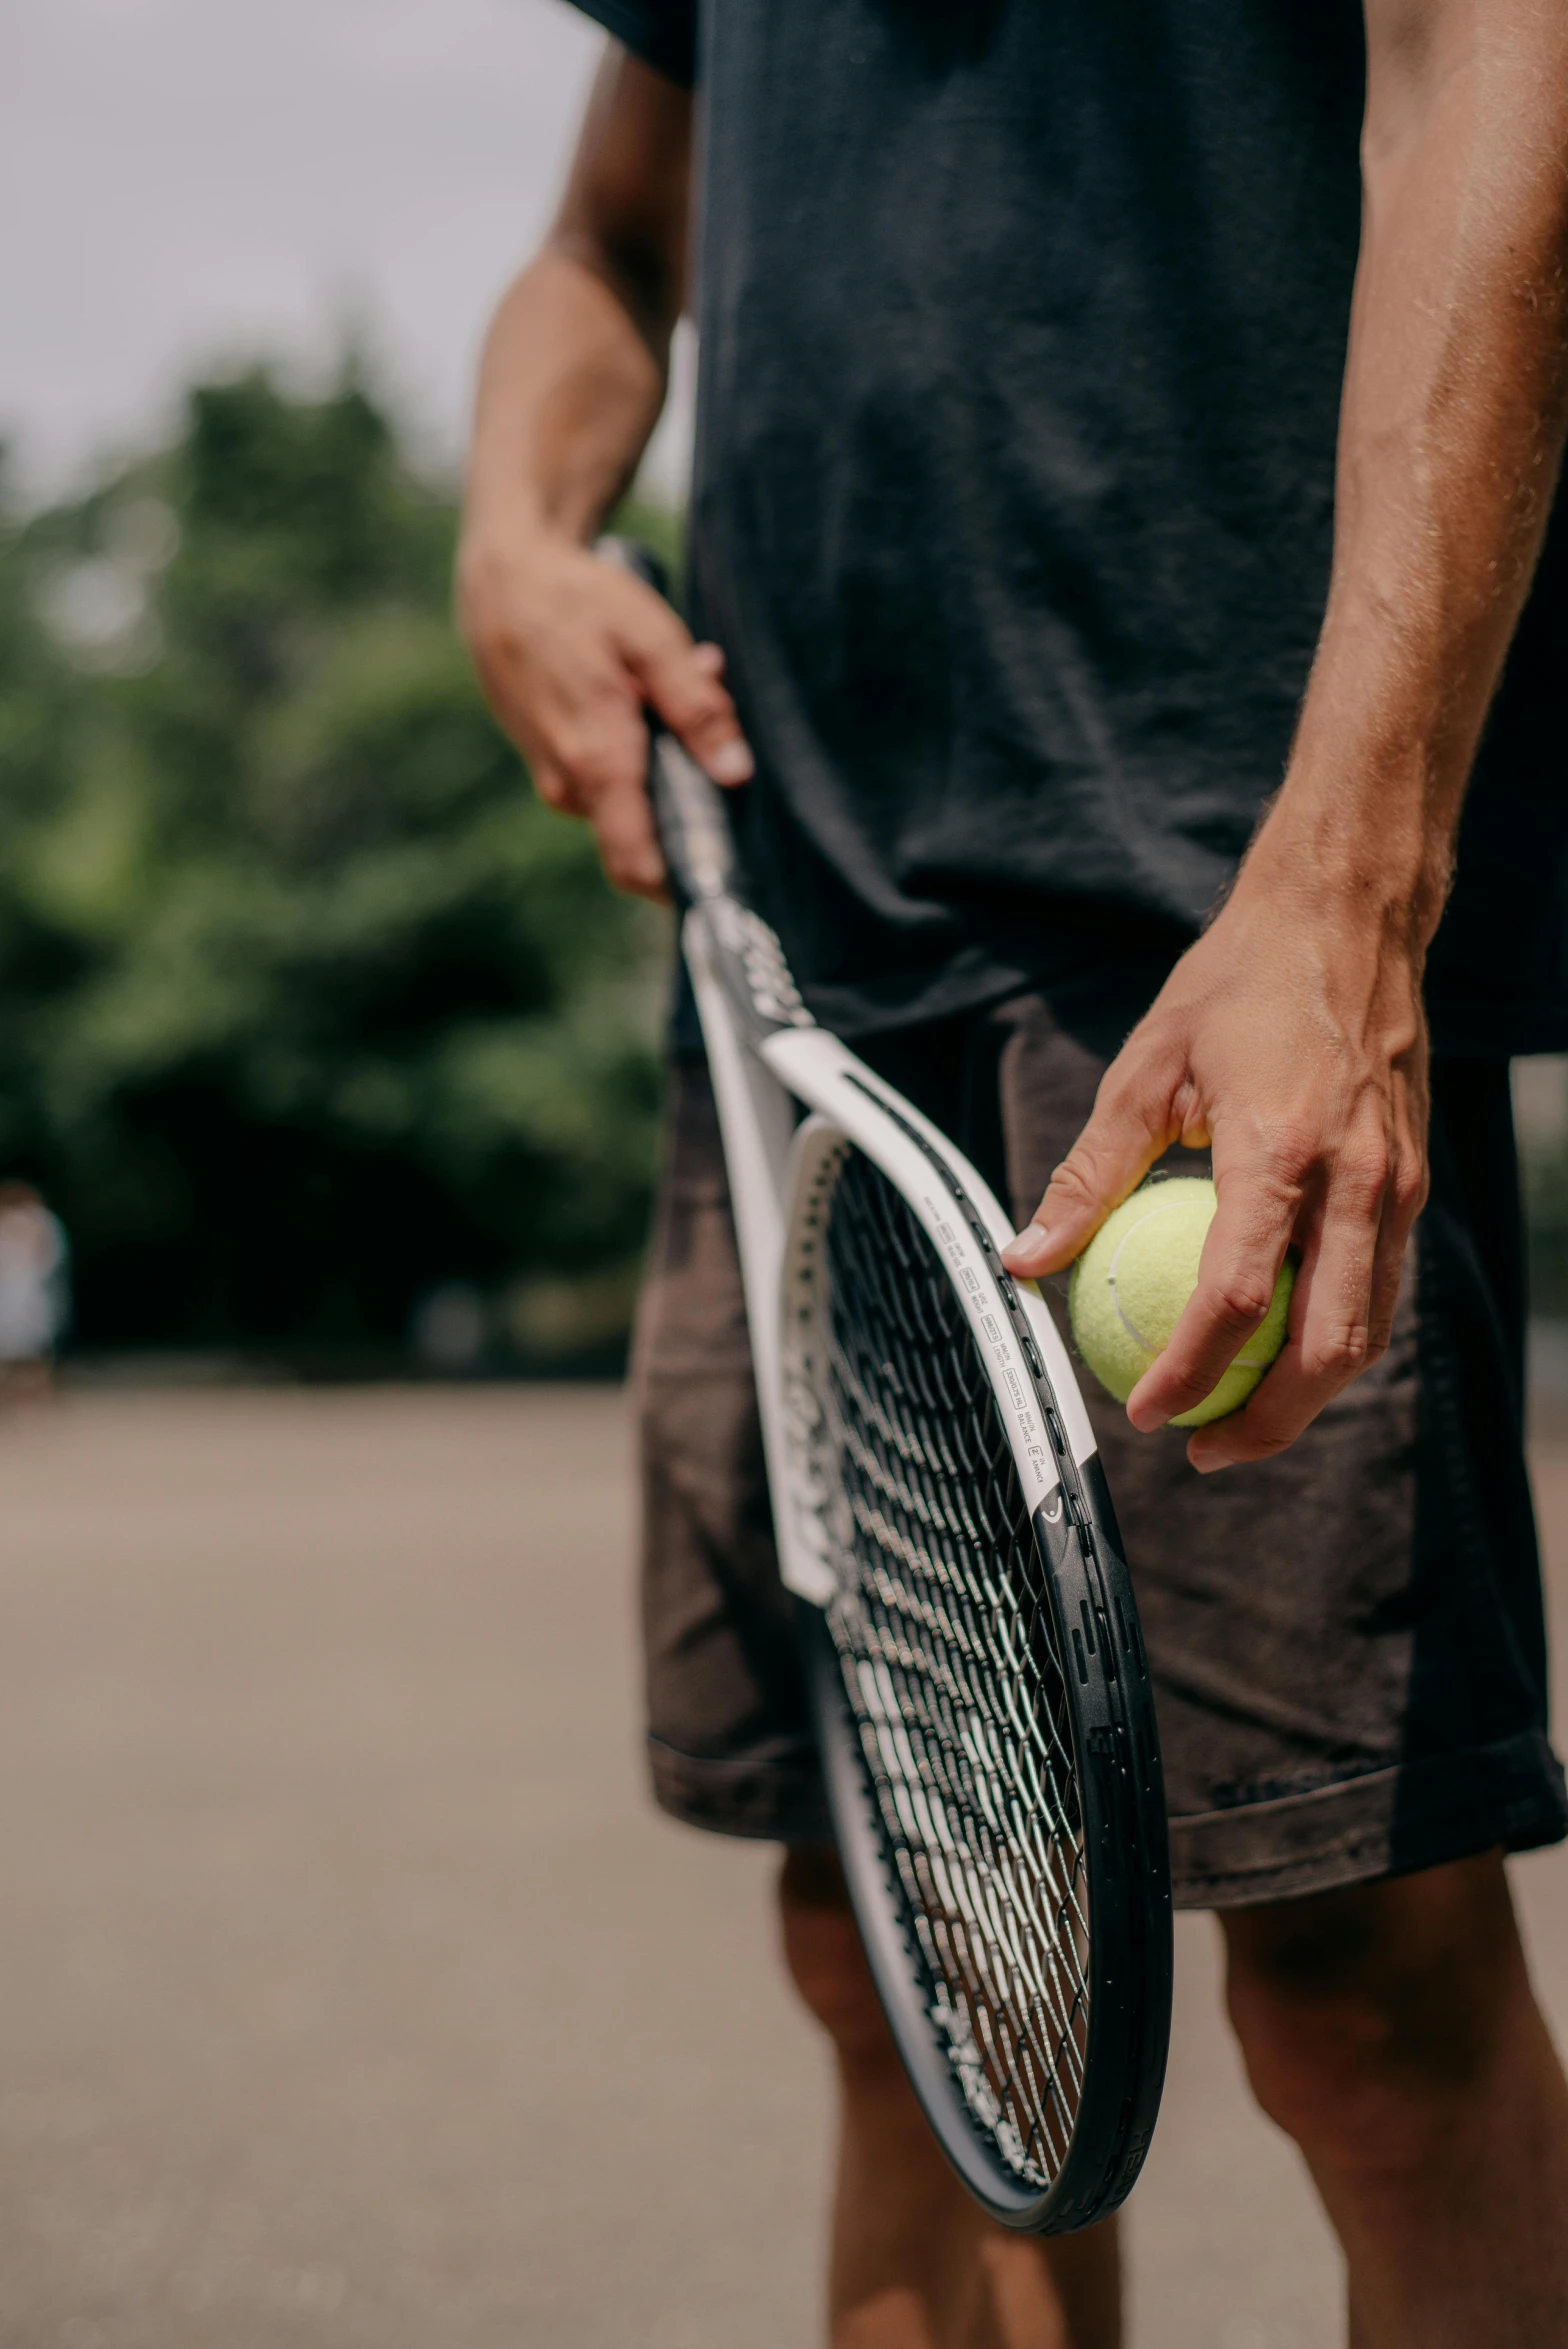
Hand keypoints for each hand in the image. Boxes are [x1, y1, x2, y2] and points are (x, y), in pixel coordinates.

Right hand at [457, 530, 752, 897]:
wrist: (500, 578)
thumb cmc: (576, 600)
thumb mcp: (651, 638)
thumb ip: (696, 707)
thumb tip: (736, 772)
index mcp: (598, 762)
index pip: (639, 866)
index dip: (684, 883)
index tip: (725, 873)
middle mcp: (570, 785)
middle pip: (648, 828)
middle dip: (690, 787)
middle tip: (712, 715)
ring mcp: (554, 776)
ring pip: (628, 797)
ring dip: (664, 759)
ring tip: (672, 685)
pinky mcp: (548, 761)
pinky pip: (604, 776)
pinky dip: (633, 747)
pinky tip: (639, 692)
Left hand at [1000, 851, 1430, 1470]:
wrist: (1348, 916)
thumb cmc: (1235, 986)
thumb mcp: (1143, 1068)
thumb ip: (1088, 1173)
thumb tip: (1024, 1258)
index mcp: (1281, 1150)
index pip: (1237, 1299)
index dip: (1191, 1373)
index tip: (1145, 1416)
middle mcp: (1355, 1178)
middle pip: (1325, 1345)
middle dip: (1267, 1421)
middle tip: (1201, 1453)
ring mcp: (1396, 1183)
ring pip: (1365, 1329)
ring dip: (1306, 1395)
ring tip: (1237, 1422)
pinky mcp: (1411, 1181)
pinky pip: (1378, 1287)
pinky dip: (1332, 1338)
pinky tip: (1275, 1352)